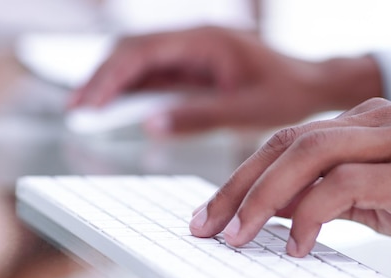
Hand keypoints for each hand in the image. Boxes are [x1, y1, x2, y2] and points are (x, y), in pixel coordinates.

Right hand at [68, 26, 381, 135]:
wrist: (313, 85)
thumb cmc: (287, 94)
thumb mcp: (244, 112)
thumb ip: (197, 116)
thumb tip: (149, 125)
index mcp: (206, 41)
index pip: (142, 51)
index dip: (109, 76)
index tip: (86, 103)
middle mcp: (195, 39)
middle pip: (133, 50)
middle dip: (102, 78)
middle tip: (78, 110)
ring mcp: (195, 51)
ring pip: (141, 59)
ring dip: (114, 82)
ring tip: (88, 110)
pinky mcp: (198, 66)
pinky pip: (158, 72)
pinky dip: (135, 88)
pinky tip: (119, 107)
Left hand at [190, 98, 390, 263]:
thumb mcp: (375, 200)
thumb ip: (328, 198)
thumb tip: (275, 212)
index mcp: (364, 125)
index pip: (286, 142)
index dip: (242, 177)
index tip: (214, 212)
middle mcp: (377, 122)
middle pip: (287, 142)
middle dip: (239, 187)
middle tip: (210, 225)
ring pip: (310, 154)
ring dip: (264, 198)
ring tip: (240, 236)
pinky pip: (348, 184)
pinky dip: (314, 214)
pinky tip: (299, 244)